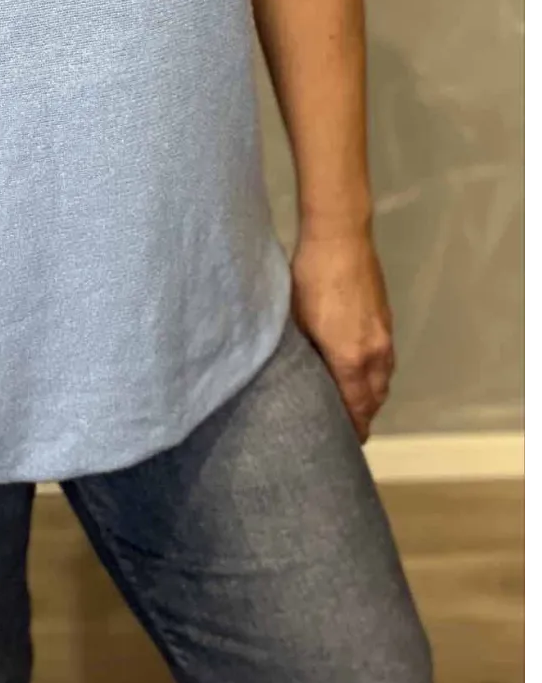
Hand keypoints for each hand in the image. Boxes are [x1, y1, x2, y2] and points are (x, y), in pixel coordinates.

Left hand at [289, 227, 394, 443]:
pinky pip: (385, 361)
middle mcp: (375, 354)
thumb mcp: (297, 321)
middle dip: (362, 417)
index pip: (357, 408)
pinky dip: (375, 375)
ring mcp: (384, 336)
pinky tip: (359, 373)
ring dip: (370, 396)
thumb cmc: (309, 278)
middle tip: (346, 430)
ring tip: (352, 406)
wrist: (340, 237)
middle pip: (374, 399)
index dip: (353, 429)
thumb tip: (300, 377)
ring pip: (383, 380)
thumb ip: (304, 355)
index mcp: (351, 359)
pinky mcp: (386, 321)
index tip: (344, 445)